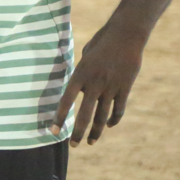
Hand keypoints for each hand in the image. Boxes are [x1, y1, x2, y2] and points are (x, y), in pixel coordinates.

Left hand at [51, 22, 146, 145]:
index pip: (66, 101)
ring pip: (102, 117)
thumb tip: (83, 90)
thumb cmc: (102, 42)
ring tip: (91, 142)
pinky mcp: (125, 88)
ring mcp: (111, 87)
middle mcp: (94, 83)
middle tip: (73, 145)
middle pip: (84, 115)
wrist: (126, 34)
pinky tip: (107, 125)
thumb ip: (83, 74)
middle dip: (78, 133)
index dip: (59, 118)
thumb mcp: (86, 56)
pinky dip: (113, 120)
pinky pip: (118, 109)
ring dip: (96, 132)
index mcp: (80, 74)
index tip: (54, 131)